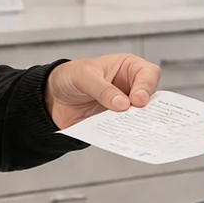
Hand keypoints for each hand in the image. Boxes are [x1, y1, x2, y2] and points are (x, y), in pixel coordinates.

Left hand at [44, 53, 160, 128]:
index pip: (149, 74)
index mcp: (127, 67)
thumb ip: (103, 89)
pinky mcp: (115, 121)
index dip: (146, 86)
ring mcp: (124, 106)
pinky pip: (125, 129)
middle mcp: (130, 86)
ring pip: (140, 116)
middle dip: (146, 108)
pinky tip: (118, 135)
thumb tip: (123, 104)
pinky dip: (123, 133)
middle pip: (151, 97)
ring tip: (128, 128)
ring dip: (135, 123)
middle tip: (136, 116)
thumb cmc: (70, 77)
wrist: (52, 98)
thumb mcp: (84, 76)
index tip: (136, 100)